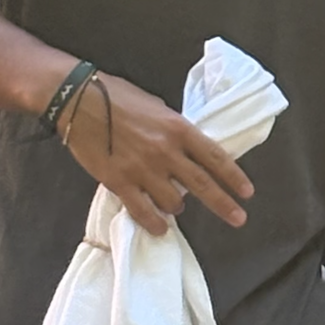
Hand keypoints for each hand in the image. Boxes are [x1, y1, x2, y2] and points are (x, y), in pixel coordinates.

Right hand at [61, 70, 253, 236]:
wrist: (77, 99)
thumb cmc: (119, 97)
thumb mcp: (158, 107)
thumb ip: (175, 131)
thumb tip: (188, 151)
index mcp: (179, 129)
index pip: (216, 157)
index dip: (234, 177)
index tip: (247, 193)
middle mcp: (166, 151)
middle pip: (202, 185)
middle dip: (224, 205)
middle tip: (239, 219)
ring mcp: (142, 169)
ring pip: (174, 202)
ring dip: (177, 208)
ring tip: (174, 207)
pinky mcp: (118, 182)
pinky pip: (143, 211)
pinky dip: (155, 223)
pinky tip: (160, 228)